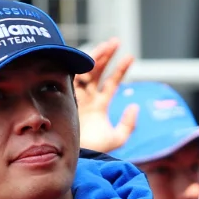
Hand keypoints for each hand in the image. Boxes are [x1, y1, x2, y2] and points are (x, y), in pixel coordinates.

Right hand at [76, 37, 137, 153]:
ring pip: (85, 71)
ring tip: (107, 45)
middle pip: (97, 72)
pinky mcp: (64, 96)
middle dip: (106, 56)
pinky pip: (71, 77)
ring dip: (95, 57)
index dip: (120, 69)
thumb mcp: (117, 138)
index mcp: (99, 105)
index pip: (111, 83)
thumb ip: (128, 124)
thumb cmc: (95, 150)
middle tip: (116, 41)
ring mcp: (75, 96)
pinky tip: (88, 56)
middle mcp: (87, 98)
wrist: (74, 157)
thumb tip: (134, 106)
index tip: (130, 56)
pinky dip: (78, 65)